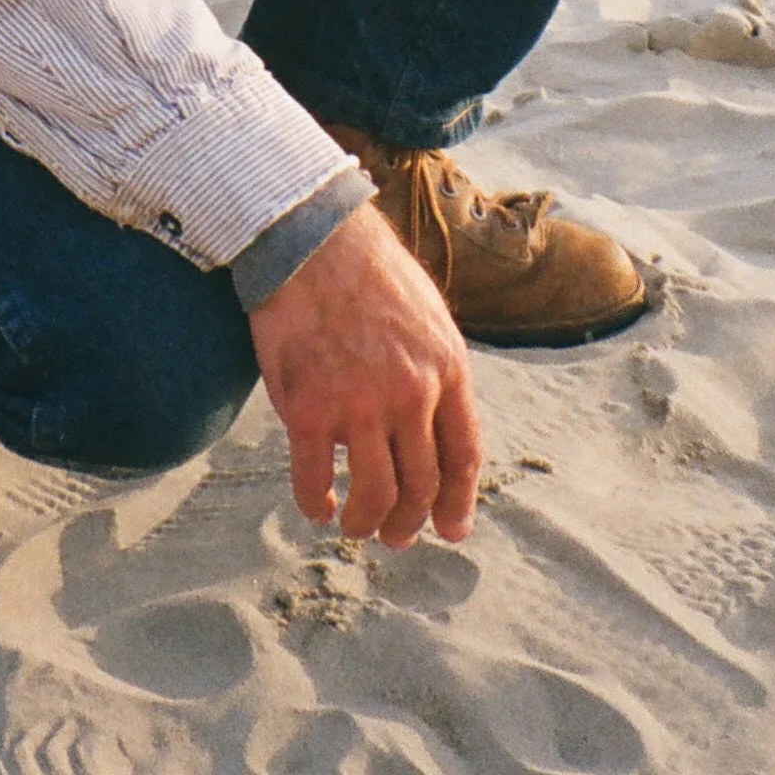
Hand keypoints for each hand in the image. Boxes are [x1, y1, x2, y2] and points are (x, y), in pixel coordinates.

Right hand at [248, 201, 481, 547]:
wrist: (312, 237)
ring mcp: (360, 405)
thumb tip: (438, 427)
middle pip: (421, 486)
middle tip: (395, 536)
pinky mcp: (310, 409)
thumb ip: (437, 372)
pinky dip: (317, 504)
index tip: (449, 530)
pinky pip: (314, 481)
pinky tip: (319, 506)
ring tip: (356, 526)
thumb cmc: (369, 271)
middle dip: (409, 523)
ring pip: (375, 496)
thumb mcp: (429, 316)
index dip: (458, 504)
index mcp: (447, 369)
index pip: (463, 457)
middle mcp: (411, 394)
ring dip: (366, 523)